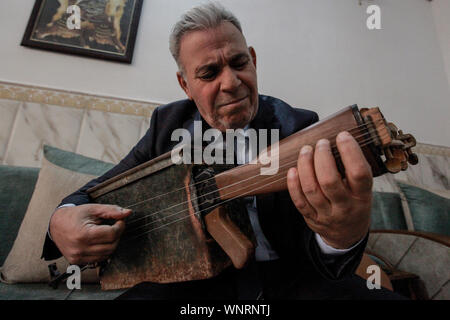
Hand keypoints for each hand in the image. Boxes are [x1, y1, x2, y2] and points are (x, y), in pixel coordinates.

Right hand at [49, 204, 131, 264]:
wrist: (56, 225)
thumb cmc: (75, 215)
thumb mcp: (93, 209)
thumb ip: (111, 211)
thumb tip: (128, 213)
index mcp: (83, 234)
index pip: (112, 234)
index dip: (120, 226)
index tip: (120, 220)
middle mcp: (80, 248)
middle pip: (112, 245)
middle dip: (117, 235)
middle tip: (115, 226)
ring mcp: (78, 257)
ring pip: (107, 254)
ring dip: (111, 243)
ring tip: (106, 233)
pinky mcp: (77, 261)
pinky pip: (99, 259)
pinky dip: (104, 251)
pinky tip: (100, 241)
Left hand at [287, 131, 371, 248]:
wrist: (347, 235)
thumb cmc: (355, 204)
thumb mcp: (364, 190)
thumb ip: (354, 170)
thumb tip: (340, 138)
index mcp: (363, 197)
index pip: (359, 174)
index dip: (350, 152)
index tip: (343, 136)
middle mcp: (345, 207)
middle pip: (330, 181)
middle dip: (323, 157)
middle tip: (321, 143)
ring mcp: (326, 214)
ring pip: (311, 189)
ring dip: (306, 166)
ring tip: (306, 150)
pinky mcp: (311, 218)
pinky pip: (299, 201)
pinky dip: (293, 184)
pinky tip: (293, 170)